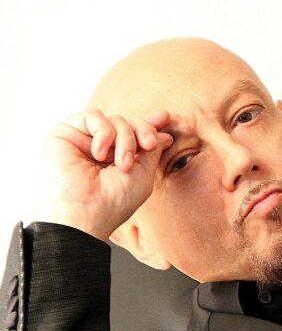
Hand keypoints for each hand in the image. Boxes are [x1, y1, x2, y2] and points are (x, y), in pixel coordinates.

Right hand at [31, 109, 174, 241]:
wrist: (83, 214)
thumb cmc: (113, 202)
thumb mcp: (143, 175)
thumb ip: (152, 150)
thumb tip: (163, 133)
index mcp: (118, 159)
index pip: (135, 134)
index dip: (150, 124)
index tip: (166, 118)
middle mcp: (101, 148)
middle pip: (129, 122)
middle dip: (144, 130)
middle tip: (148, 145)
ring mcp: (83, 140)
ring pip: (115, 119)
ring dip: (125, 139)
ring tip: (122, 164)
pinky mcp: (65, 133)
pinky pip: (93, 116)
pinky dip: (104, 133)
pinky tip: (99, 154)